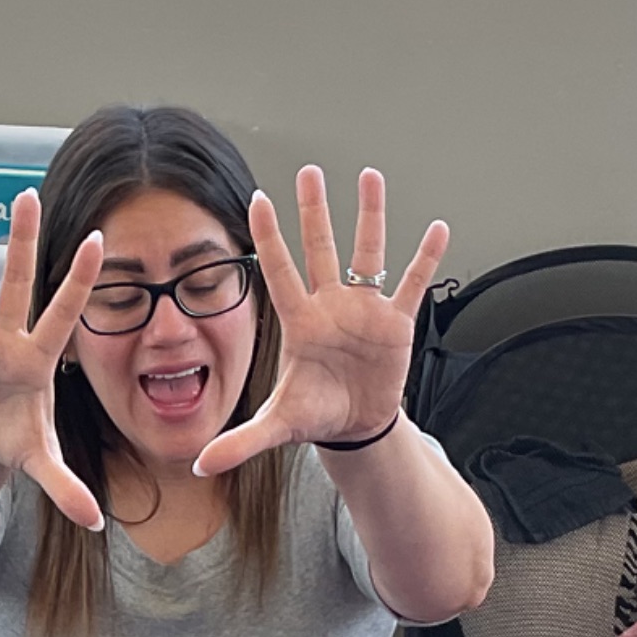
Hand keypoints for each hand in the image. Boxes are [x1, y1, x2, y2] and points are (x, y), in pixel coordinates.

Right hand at [0, 193, 106, 531]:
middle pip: (17, 283)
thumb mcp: (39, 463)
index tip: (100, 239)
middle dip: (22, 243)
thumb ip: (66, 488)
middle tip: (28, 196)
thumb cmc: (15, 441)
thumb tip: (96, 523)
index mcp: (38, 359)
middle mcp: (7, 339)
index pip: (64, 312)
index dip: (80, 279)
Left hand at [192, 165, 450, 482]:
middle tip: (310, 172)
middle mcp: (331, 306)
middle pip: (321, 248)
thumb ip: (241, 441)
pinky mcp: (396, 323)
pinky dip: (425, 258)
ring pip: (368, 253)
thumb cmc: (314, 415)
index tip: (259, 199)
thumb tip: (200, 464)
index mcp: (300, 322)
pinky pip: (413, 284)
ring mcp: (364, 309)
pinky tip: (437, 229)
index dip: (269, 237)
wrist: (354, 426)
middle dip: (315, 211)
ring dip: (370, 216)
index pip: (279, 270)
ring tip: (370, 176)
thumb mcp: (277, 427)